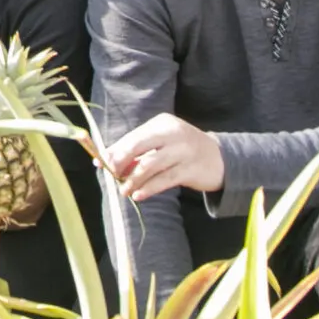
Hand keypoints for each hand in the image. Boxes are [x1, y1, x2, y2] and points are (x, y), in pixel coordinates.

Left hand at [102, 113, 225, 202]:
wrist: (219, 159)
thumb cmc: (183, 150)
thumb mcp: (162, 144)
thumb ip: (138, 151)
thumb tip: (107, 161)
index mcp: (162, 123)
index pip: (133, 136)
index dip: (114, 150)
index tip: (99, 163)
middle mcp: (172, 133)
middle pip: (139, 146)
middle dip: (120, 161)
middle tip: (111, 175)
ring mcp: (183, 151)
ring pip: (150, 166)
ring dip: (133, 180)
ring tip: (123, 191)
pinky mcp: (190, 170)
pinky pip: (164, 180)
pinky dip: (149, 188)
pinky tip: (138, 195)